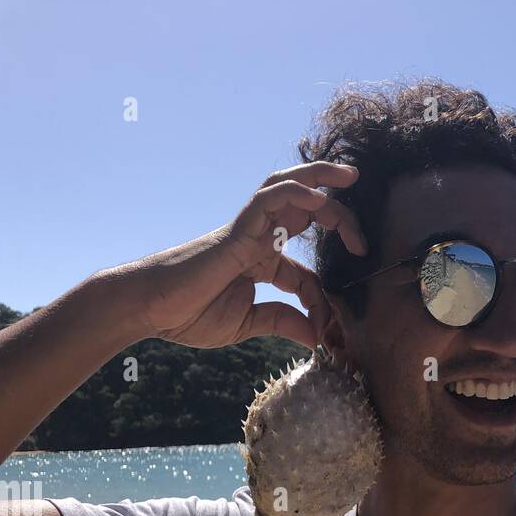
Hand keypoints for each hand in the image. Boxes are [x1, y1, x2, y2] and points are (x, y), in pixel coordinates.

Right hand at [99, 162, 366, 349]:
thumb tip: (315, 338)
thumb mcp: (247, 323)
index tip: (327, 331)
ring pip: (288, 189)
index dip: (322, 302)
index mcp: (261, 263)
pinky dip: (296, 195)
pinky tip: (320, 200)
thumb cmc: (190, 313)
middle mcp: (258, 240)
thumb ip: (281, 322)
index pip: (306, 274)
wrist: (153, 308)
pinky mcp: (237, 230)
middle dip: (338, 214)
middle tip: (362, 237)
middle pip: (304, 212)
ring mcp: (248, 231)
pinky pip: (269, 200)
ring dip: (320, 179)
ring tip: (348, 176)